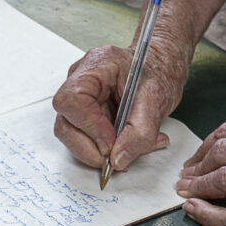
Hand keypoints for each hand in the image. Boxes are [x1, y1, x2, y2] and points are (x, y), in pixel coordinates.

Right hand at [52, 43, 183, 169]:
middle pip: (65, 122)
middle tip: (114, 157)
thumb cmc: (158, 74)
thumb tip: (118, 159)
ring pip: (69, 133)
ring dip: (94, 150)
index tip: (110, 144)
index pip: (73, 100)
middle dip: (89, 147)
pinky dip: (98, 148)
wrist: (160, 69)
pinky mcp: (80, 112)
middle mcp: (80, 80)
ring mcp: (77, 96)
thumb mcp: (157, 102)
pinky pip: (80, 137)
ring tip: (123, 149)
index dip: (89, 127)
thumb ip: (140, 133)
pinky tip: (120, 144)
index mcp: (97, 65)